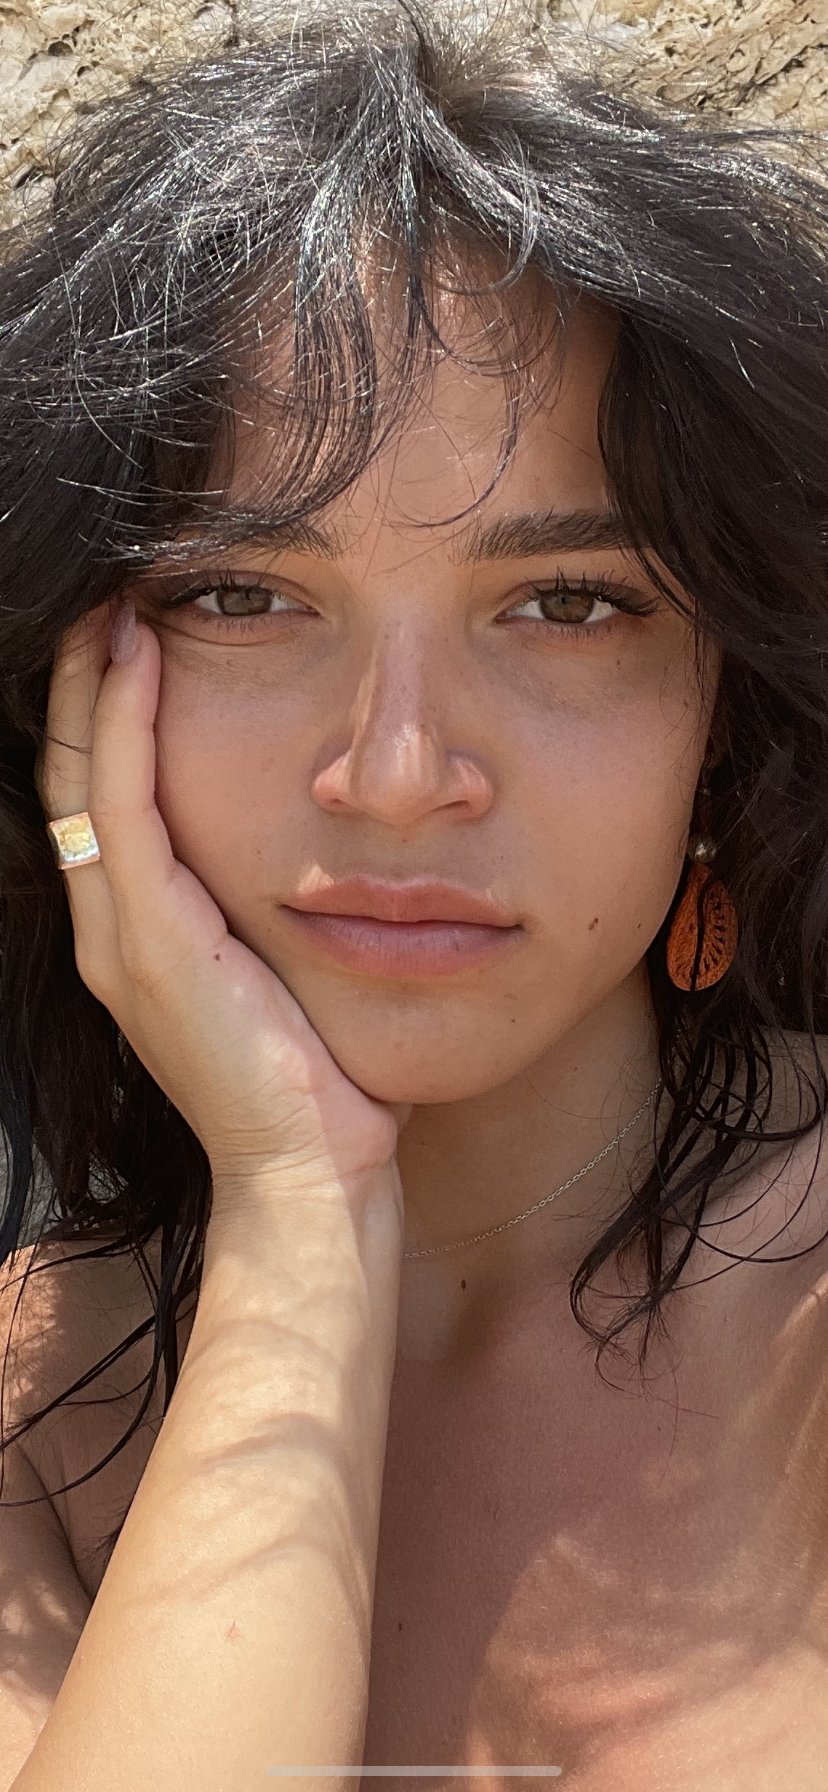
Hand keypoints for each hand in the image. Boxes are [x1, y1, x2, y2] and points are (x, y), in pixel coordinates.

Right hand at [37, 601, 406, 1217]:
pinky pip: (123, 803)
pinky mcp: (149, 939)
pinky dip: (127, 723)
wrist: (308, 1176)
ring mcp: (118, 935)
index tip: (135, 637)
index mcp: (138, 938)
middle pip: (74, 774)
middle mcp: (109, 930)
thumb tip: (328, 852)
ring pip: (83, 775)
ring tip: (116, 602)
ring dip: (96, 682)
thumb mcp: (286, 977)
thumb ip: (273, 913)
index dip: (106, 716)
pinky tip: (142, 655)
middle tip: (108, 597)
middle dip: (87, 683)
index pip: (103, 799)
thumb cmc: (317, 1083)